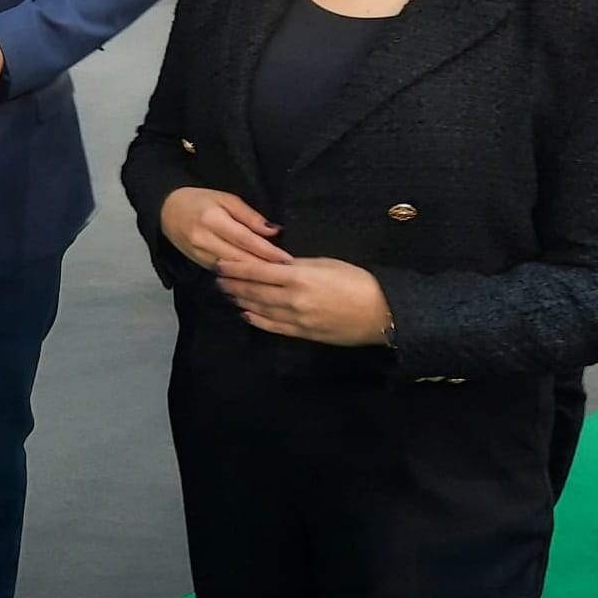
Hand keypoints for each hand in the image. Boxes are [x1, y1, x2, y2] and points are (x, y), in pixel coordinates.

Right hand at [158, 186, 288, 270]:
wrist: (165, 210)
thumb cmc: (199, 200)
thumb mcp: (225, 198)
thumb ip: (249, 216)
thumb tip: (274, 231)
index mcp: (213, 220)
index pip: (246, 240)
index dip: (268, 251)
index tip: (287, 259)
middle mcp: (205, 240)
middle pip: (241, 259)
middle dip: (266, 267)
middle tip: (289, 273)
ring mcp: (200, 254)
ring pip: (233, 271)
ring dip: (255, 276)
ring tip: (276, 279)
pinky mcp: (198, 264)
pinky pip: (224, 274)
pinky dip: (241, 278)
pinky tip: (256, 281)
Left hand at [214, 254, 392, 346]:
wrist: (382, 313)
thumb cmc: (357, 281)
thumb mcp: (326, 263)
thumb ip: (297, 264)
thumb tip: (275, 262)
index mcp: (298, 277)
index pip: (256, 271)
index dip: (234, 268)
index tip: (218, 263)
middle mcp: (292, 300)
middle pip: (253, 291)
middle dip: (232, 284)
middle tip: (215, 278)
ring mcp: (296, 319)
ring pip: (259, 309)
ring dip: (240, 300)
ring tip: (226, 293)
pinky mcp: (303, 334)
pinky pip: (273, 327)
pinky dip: (256, 319)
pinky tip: (246, 313)